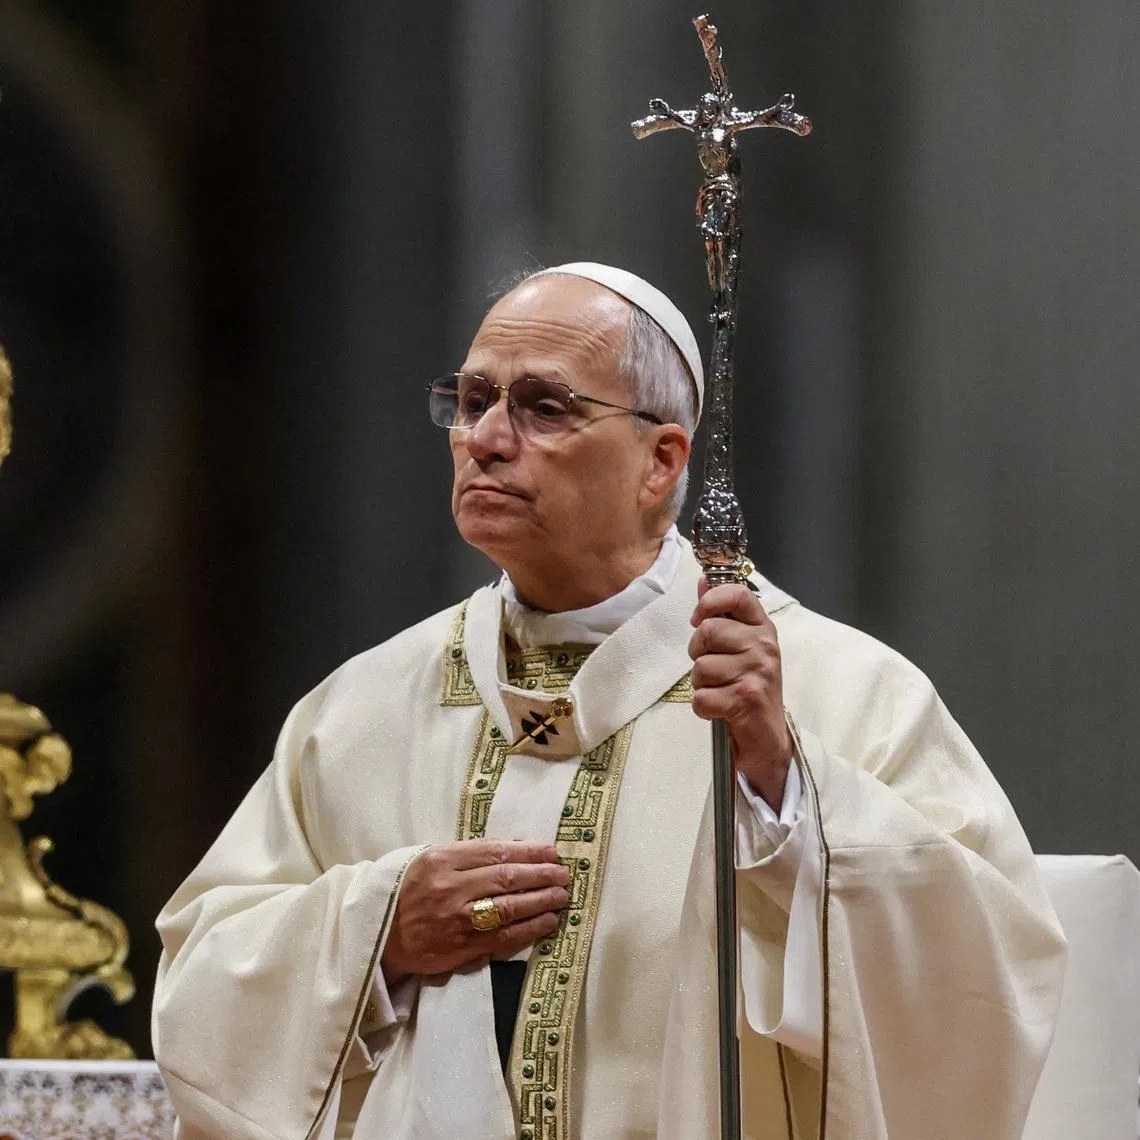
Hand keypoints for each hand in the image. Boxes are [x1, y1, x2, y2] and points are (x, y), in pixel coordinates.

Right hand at [381, 840, 569, 979]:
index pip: (494, 852)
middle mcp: (450, 888)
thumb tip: (514, 851)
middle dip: (541, 875)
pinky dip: (529, 929)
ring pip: (509, 908)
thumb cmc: (408, 892)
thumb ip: (466, 856)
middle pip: (506, 878)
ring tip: (561, 896)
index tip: (551, 851)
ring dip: (541, 901)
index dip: (528, 851)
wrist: (380, 936)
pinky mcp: (462, 947)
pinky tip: (547, 921)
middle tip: (564, 874)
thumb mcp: (429, 861)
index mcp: (441, 860)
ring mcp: (457, 920)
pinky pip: (503, 938)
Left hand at [688, 578, 791, 809]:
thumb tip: (703, 581)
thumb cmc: (750, 690)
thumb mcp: (741, 649)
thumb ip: (722, 615)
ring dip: (701, 685)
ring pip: (700, 667)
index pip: (738, 594)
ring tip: (721, 692)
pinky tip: (721, 711)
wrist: (768, 740)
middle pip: (707, 631)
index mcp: (763, 630)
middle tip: (715, 671)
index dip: (711, 601)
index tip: (700, 617)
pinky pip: (701, 697)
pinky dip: (703, 708)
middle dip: (698, 654)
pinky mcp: (746, 699)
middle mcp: (764, 647)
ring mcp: (757, 672)